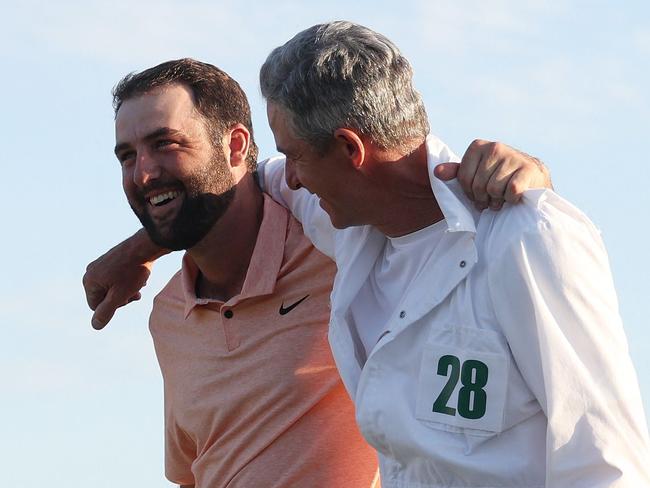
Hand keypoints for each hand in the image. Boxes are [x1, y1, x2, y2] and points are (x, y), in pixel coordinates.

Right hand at [83, 229, 166, 328]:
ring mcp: (100, 264)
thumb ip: (106, 312)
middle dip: (121, 297)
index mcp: (89, 281)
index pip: (97, 307)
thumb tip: (95, 326)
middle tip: (136, 291)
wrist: (146, 247)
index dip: (114, 306)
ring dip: (126, 290)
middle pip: (105, 297)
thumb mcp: (120, 295)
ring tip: (138, 283)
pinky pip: (117, 278)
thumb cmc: (133, 271)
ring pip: (113, 288)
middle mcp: (91, 272)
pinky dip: (127, 280)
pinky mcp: (111, 260)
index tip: (127, 297)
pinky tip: (138, 276)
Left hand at [434, 139, 551, 209]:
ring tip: (502, 197)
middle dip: (484, 198)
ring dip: (498, 199)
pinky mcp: (528, 169)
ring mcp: (513, 156)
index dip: (469, 192)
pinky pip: (511, 191)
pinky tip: (515, 196)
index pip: (463, 179)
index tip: (477, 193)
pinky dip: (512, 199)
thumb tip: (437, 172)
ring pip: (494, 189)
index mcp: (478, 146)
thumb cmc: (499, 177)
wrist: (533, 179)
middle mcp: (495, 147)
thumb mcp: (475, 173)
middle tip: (491, 198)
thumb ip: (456, 172)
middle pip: (478, 185)